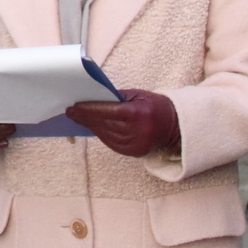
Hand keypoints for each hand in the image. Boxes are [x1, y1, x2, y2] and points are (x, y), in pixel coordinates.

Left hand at [65, 88, 180, 156]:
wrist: (177, 127)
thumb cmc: (156, 106)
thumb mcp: (139, 95)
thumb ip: (117, 97)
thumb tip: (93, 98)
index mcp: (139, 114)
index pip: (108, 111)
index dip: (89, 109)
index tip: (74, 106)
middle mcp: (137, 131)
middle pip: (104, 124)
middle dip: (85, 117)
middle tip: (70, 112)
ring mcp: (136, 144)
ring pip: (105, 134)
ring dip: (91, 126)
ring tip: (79, 118)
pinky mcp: (134, 152)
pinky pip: (112, 143)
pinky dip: (101, 134)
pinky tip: (93, 127)